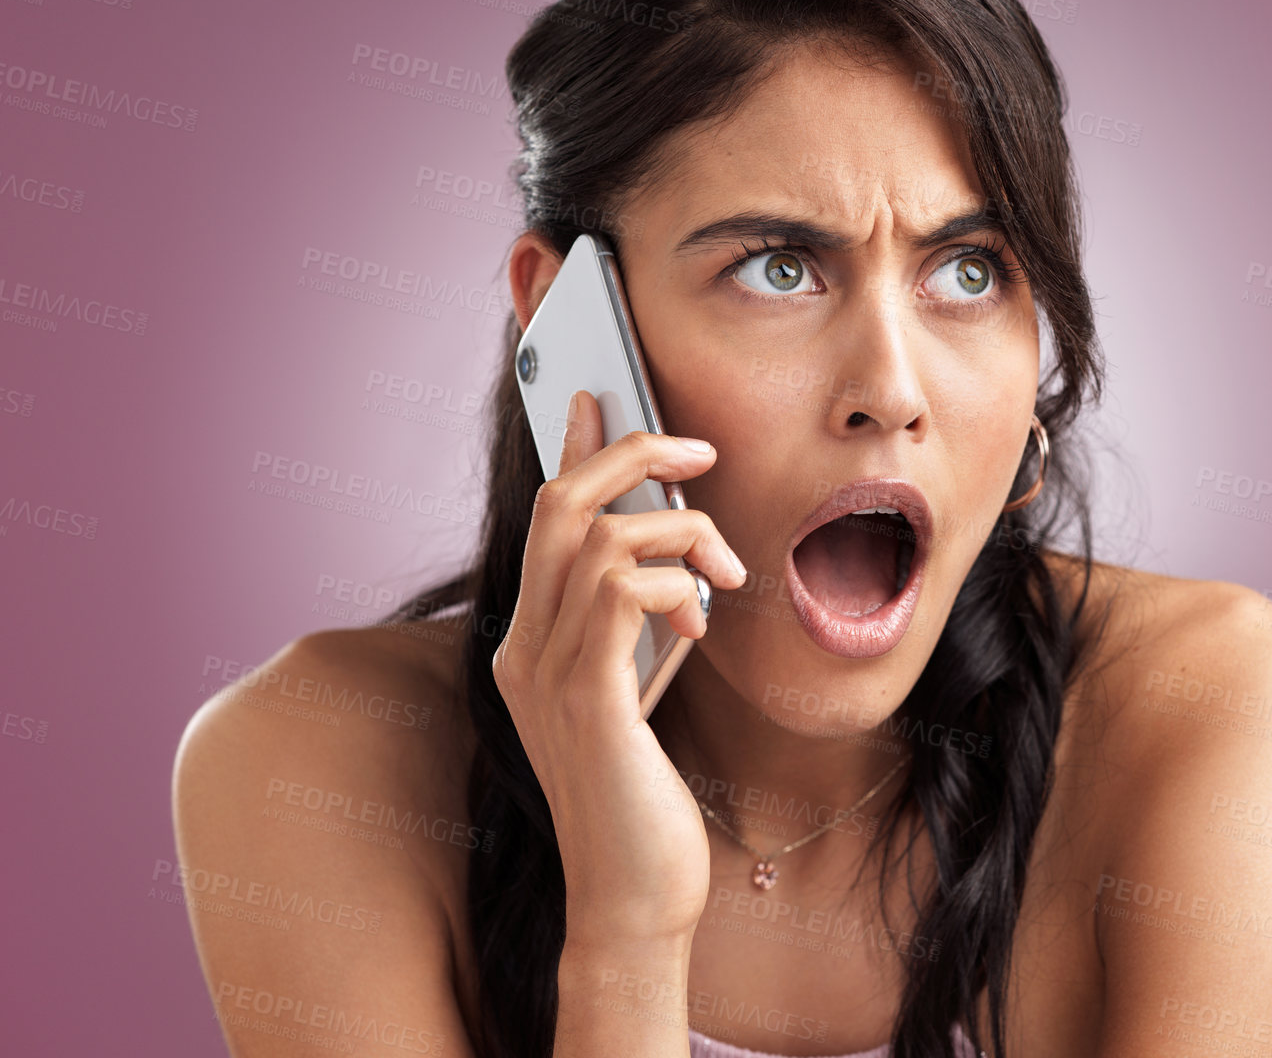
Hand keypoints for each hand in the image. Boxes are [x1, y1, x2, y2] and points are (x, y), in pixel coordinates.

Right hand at [492, 389, 745, 945]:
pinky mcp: (587, 701)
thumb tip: (674, 556)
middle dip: (634, 456)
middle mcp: (524, 649)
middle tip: (701, 455)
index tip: (600, 398)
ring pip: (597, 536)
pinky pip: (620, 593)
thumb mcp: (640, 688)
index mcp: (531, 641)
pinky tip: (702, 620)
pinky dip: (672, 584)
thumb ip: (642, 618)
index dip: (572, 447)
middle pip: (559, 502)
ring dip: (679, 533)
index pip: (542, 517)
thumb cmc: (644, 793)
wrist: (636, 897)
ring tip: (723, 577)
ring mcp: (547, 674)